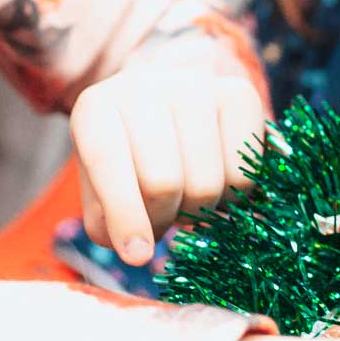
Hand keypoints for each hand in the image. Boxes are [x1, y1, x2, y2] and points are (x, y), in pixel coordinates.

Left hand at [71, 66, 267, 264]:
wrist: (165, 101)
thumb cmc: (127, 155)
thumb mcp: (98, 185)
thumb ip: (106, 222)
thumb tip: (137, 248)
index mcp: (95, 108)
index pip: (108, 164)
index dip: (125, 216)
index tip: (137, 255)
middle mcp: (143, 86)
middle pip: (162, 182)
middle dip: (164, 218)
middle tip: (163, 216)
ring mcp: (195, 86)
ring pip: (206, 183)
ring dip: (199, 210)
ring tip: (187, 196)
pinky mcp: (238, 94)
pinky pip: (244, 172)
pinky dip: (233, 196)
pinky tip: (217, 182)